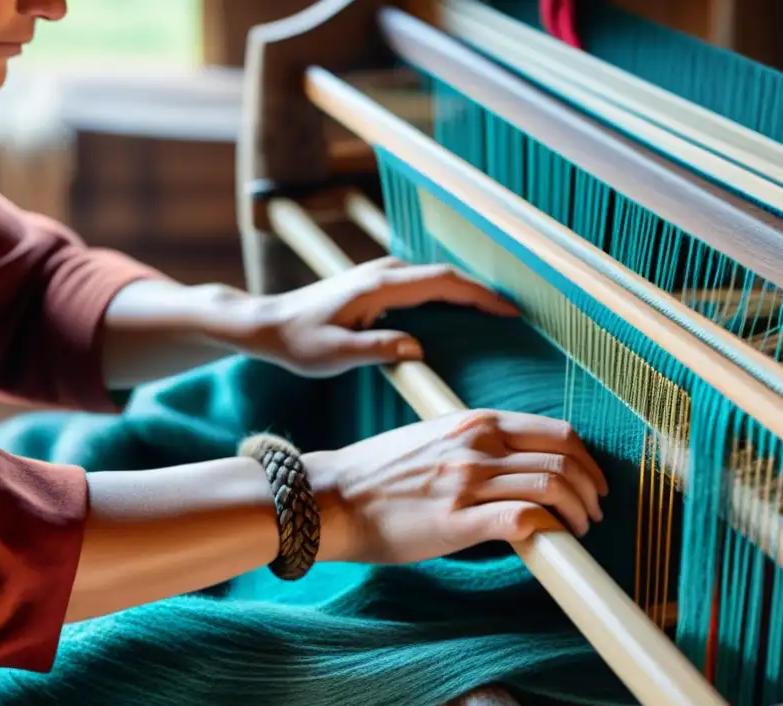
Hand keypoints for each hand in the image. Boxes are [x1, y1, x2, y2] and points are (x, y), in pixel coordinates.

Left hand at [218, 257, 518, 376]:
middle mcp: (385, 273)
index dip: (482, 296)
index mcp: (381, 286)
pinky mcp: (376, 284)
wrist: (266, 324)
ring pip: (437, 279)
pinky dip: (448, 295)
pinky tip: (459, 314)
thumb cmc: (297, 343)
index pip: (445, 283)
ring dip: (467, 293)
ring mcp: (381, 275)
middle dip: (484, 293)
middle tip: (516, 316)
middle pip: (448, 277)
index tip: (511, 312)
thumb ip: (376, 350)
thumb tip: (417, 349)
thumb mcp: (333, 355)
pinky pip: (424, 285)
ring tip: (497, 315)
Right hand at [303, 409, 607, 563]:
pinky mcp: (455, 521)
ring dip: (577, 514)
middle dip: (591, 490)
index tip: (594, 483)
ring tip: (578, 531)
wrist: (333, 496)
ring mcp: (467, 481)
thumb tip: (519, 465)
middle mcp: (478, 445)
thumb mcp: (437, 438)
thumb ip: (479, 444)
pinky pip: (521, 520)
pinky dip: (547, 530)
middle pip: (564, 459)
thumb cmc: (380, 472)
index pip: (558, 432)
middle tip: (593, 512)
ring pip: (551, 487)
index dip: (588, 461)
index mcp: (477, 422)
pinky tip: (550, 542)